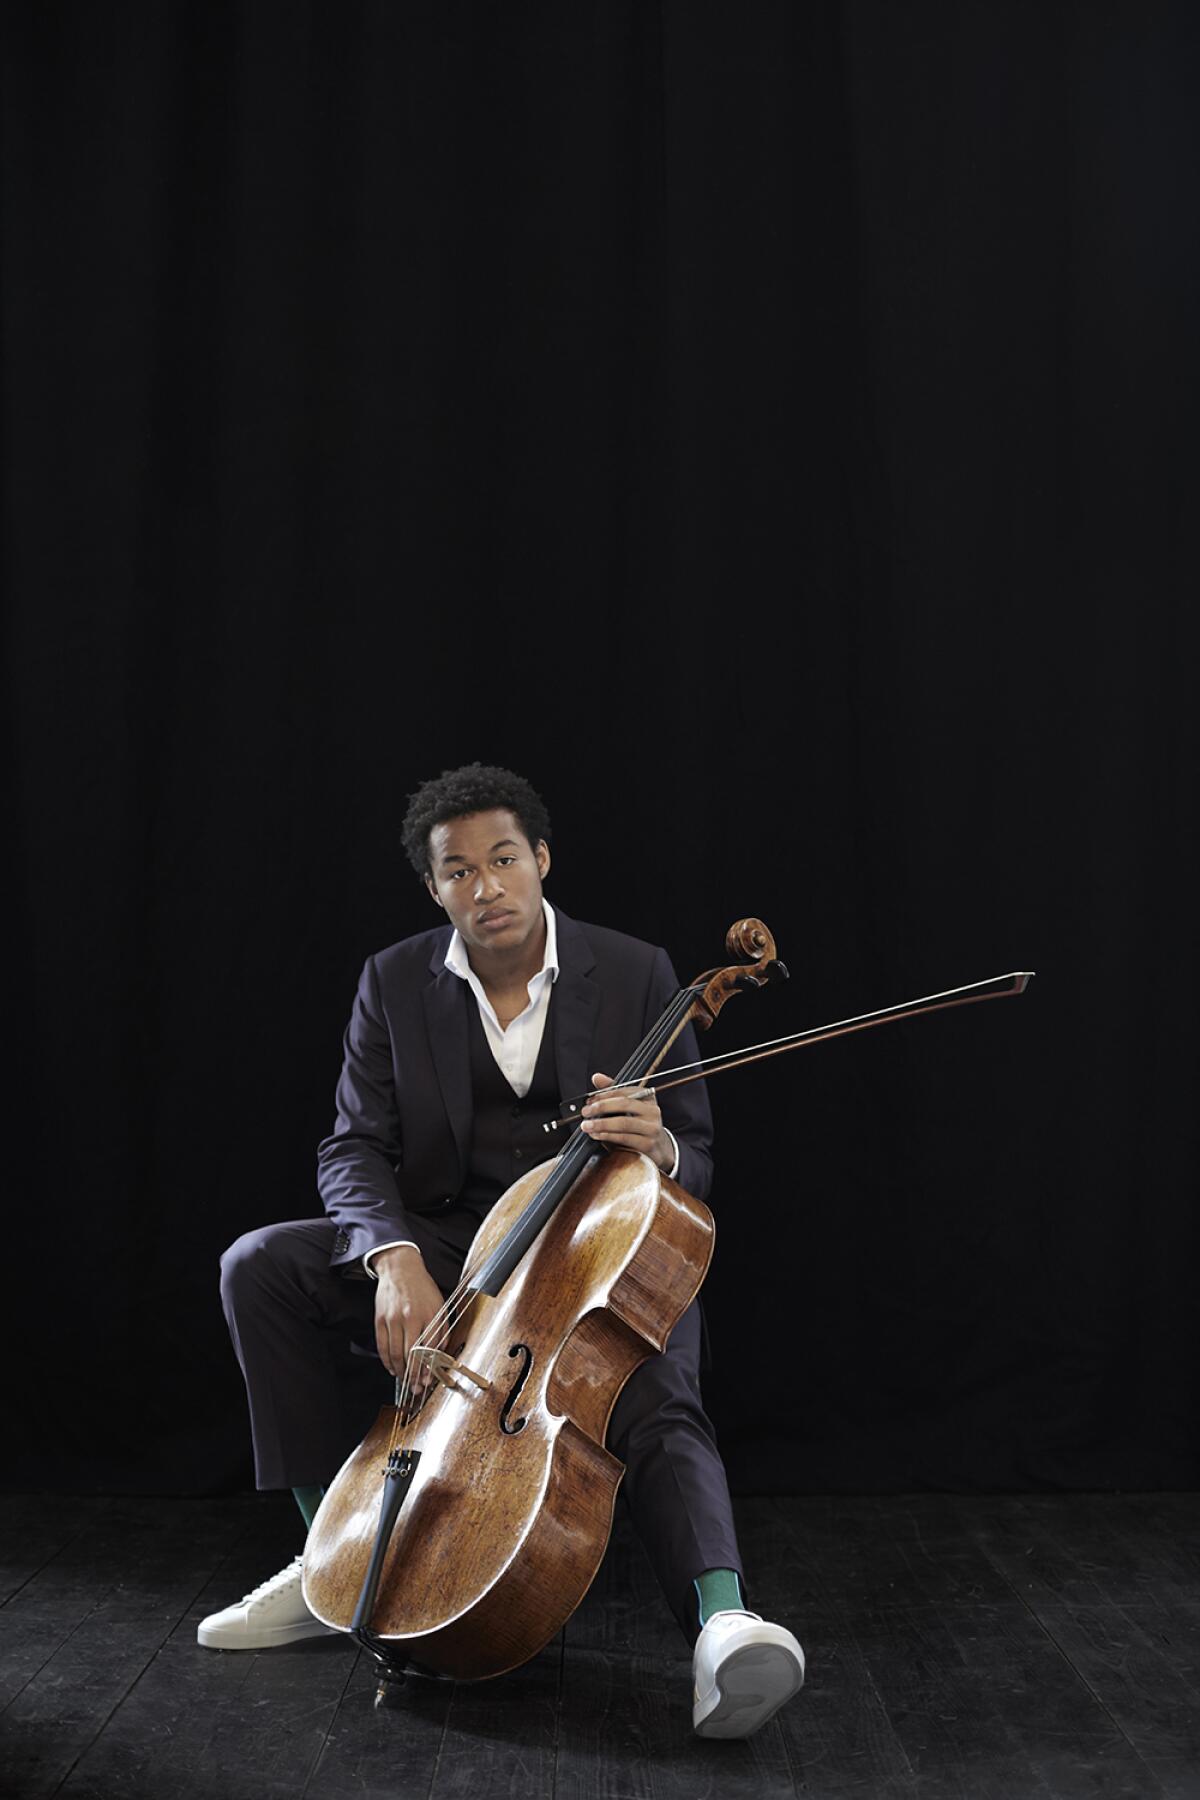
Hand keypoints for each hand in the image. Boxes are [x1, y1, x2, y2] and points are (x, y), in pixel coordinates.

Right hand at [371, 1246, 445, 1383]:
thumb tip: (441, 1352)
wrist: (400, 1268)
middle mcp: (410, 1318)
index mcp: (429, 1314)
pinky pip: (382, 1346)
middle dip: (414, 1376)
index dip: (429, 1368)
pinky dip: (386, 1361)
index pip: (429, 1349)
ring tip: (405, 1381)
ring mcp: (393, 1319)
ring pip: (395, 1354)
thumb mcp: (439, 1304)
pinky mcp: (380, 1320)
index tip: (429, 1380)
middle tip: (416, 1389)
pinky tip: (392, 1368)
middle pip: (411, 1355)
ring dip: (400, 1372)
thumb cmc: (422, 1287)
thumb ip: (442, 1328)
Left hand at [580, 1071, 674, 1172]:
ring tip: (587, 1125)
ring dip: (601, 1124)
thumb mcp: (627, 1107)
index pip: (624, 1091)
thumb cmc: (638, 1125)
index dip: (605, 1095)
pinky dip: (608, 1136)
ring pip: (624, 1122)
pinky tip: (597, 1135)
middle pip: (624, 1104)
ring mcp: (651, 1128)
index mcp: (647, 1097)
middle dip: (601, 1107)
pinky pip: (624, 1138)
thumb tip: (597, 1077)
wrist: (658, 1148)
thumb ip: (612, 1092)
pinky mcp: (648, 1144)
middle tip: (586, 1112)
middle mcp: (652, 1111)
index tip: (590, 1100)